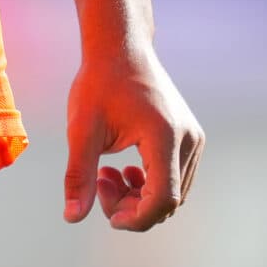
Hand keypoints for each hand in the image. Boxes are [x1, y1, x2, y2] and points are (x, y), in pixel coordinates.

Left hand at [64, 46, 201, 229]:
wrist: (121, 49)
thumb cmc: (98, 84)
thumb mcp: (82, 130)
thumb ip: (79, 175)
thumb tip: (72, 217)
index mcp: (165, 136)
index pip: (163, 198)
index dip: (136, 217)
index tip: (108, 216)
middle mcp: (188, 140)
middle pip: (169, 200)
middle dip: (132, 205)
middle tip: (98, 182)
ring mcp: (193, 140)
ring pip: (173, 193)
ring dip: (139, 196)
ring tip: (105, 173)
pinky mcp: (190, 139)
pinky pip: (174, 178)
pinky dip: (149, 183)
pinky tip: (121, 169)